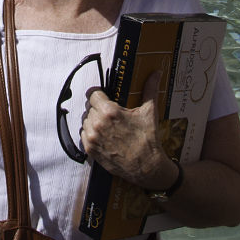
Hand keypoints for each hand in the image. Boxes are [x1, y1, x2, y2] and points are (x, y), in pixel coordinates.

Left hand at [80, 70, 179, 189]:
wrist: (147, 167)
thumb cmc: (148, 139)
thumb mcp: (150, 111)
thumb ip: (150, 88)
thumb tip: (156, 72)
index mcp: (109, 111)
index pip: (92, 93)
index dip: (99, 94)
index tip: (105, 97)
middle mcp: (98, 123)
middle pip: (89, 106)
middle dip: (98, 107)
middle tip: (110, 114)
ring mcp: (92, 138)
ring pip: (85, 120)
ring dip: (93, 120)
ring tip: (108, 125)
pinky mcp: (90, 150)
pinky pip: (83, 134)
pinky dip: (91, 133)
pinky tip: (103, 135)